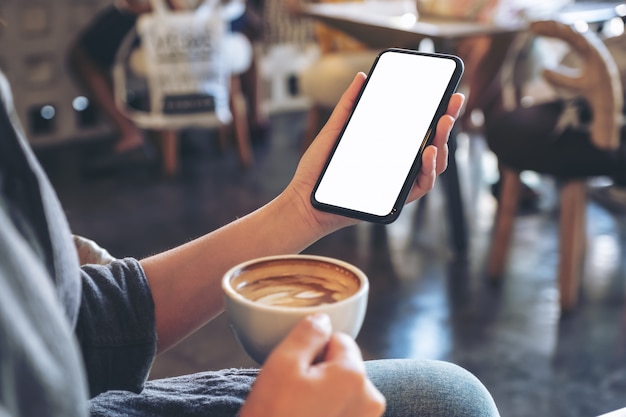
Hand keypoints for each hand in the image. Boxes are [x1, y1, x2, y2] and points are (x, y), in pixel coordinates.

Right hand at [239, 314, 385, 416]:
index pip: (338, 340)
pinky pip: (343, 413)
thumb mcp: (281, 365)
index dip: (313, 351)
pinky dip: (327, 415)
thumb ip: (307, 333)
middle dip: (321, 374)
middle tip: (293, 395)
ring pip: (343, 391)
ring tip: (299, 412)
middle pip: (344, 366)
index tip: (295, 373)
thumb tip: (323, 318)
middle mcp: (371, 399)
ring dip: (323, 396)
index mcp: (354, 375)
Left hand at [284, 72, 464, 233]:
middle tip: (453, 102)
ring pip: (433, 165)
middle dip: (447, 122)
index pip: (420, 130)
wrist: (306, 200)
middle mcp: (398, 165)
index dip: (438, 113)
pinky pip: (421, 186)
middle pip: (433, 144)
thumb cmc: (320, 170)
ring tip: (443, 124)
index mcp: (389, 149)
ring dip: (443, 143)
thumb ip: (349, 105)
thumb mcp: (335, 131)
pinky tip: (427, 151)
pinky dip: (428, 169)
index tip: (449, 94)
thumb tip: (362, 78)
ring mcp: (398, 182)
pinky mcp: (396, 200)